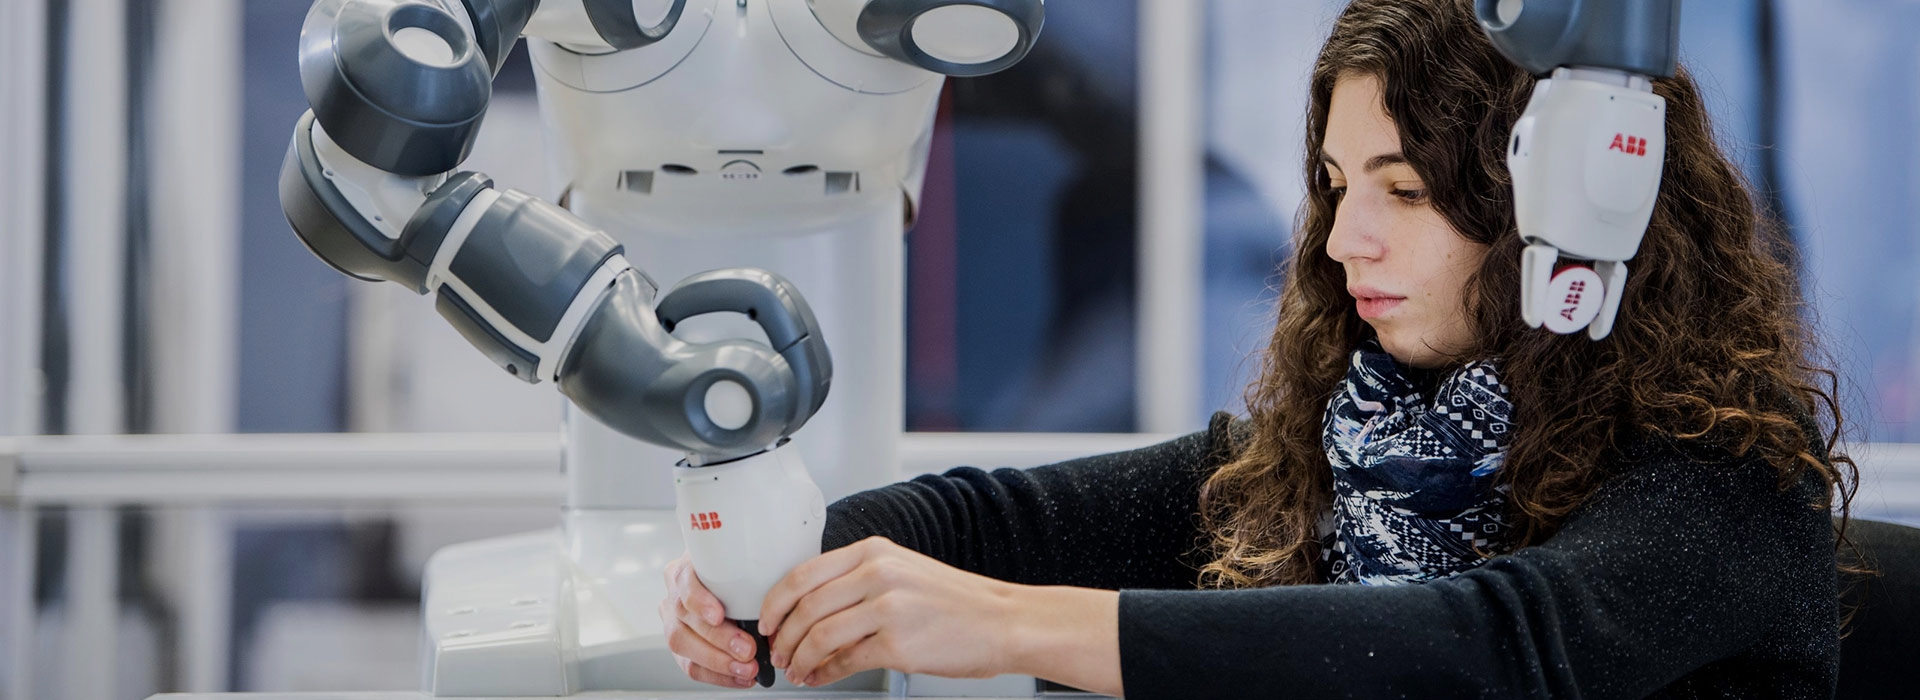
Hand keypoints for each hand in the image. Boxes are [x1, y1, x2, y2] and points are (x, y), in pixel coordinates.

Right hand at [659, 553, 762, 687]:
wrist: (735, 586)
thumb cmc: (742, 578)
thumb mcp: (747, 572)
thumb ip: (754, 586)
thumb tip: (778, 616)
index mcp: (687, 568)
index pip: (684, 580)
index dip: (699, 600)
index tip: (719, 615)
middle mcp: (675, 594)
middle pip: (685, 616)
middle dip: (718, 638)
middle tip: (747, 649)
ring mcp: (673, 621)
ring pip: (682, 644)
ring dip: (718, 661)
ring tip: (746, 668)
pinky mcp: (681, 647)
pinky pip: (691, 665)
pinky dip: (718, 675)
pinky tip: (739, 677)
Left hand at [757, 536, 1023, 686]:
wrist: (1003, 621)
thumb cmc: (956, 602)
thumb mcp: (903, 573)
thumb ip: (858, 583)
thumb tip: (810, 612)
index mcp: (874, 552)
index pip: (803, 573)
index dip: (775, 601)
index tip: (767, 620)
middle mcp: (878, 574)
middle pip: (805, 606)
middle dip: (783, 636)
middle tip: (779, 652)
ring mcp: (888, 608)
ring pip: (819, 635)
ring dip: (800, 657)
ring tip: (798, 669)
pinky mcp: (898, 644)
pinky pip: (845, 661)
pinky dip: (825, 673)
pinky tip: (822, 677)